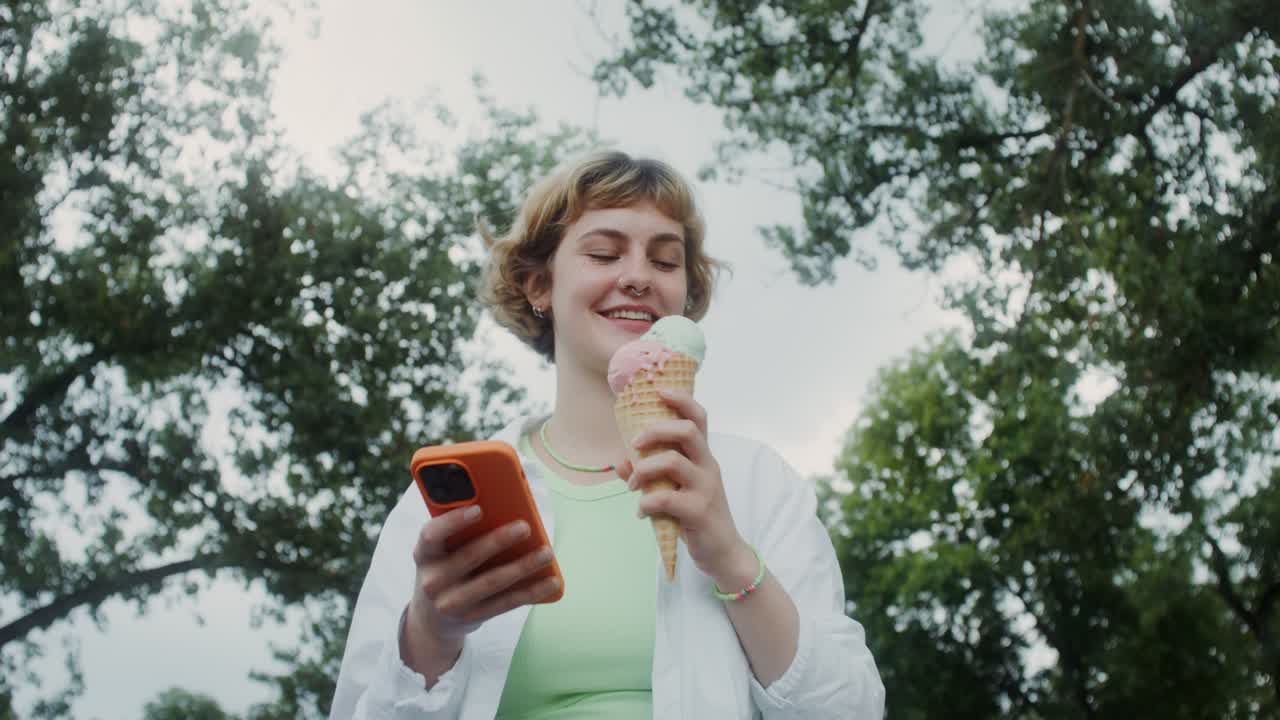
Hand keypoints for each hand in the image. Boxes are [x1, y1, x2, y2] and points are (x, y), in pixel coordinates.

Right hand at [401, 507, 559, 680]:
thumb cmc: (444, 569)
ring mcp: (452, 602)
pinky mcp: (473, 617)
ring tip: (547, 552)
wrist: (431, 620)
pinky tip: (551, 581)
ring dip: (524, 566)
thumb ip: (460, 533)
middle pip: (469, 557)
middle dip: (499, 540)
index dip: (453, 521)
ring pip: (493, 582)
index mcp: (424, 554)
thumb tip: (504, 511)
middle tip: (525, 527)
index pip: (431, 534)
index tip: (478, 509)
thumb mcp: (439, 552)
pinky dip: (531, 591)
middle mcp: (433, 580)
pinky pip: (506, 602)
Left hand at [615, 388, 757, 588]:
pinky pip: (665, 498)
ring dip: (644, 470)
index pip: (699, 418)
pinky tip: (642, 512)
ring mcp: (706, 488)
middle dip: (656, 430)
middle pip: (688, 431)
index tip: (659, 391)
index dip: (681, 399)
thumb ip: (649, 475)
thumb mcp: (674, 491)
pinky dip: (646, 503)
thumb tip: (619, 462)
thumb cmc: (696, 517)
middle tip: (635, 443)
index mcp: (703, 457)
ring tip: (633, 485)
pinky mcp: (699, 511)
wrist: (722, 552)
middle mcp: (708, 467)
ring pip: (674, 462)